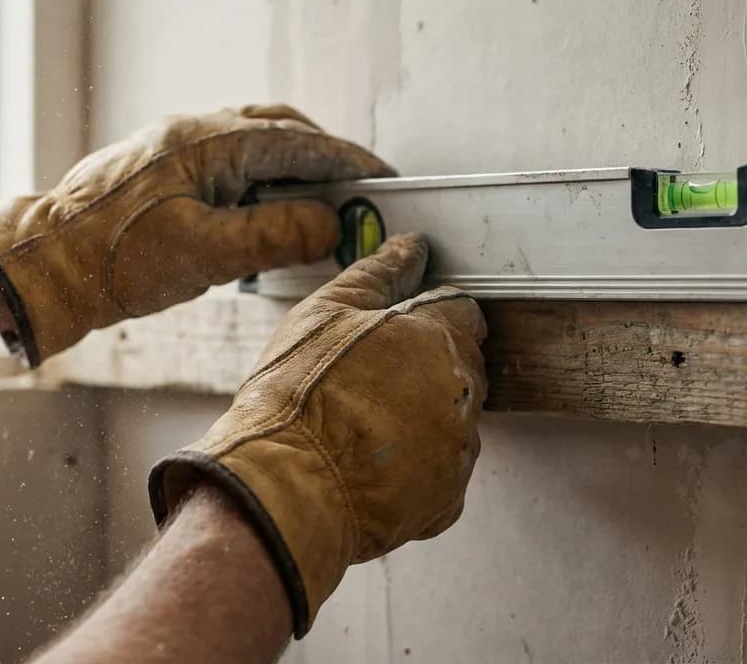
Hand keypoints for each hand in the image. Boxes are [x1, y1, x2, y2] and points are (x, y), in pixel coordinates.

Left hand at [0, 104, 392, 364]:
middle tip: (355, 191)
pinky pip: (226, 163)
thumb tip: (329, 223)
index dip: (347, 161)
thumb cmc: (111, 261)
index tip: (381, 179)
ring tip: (318, 208)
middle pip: (277, 131)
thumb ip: (277, 235)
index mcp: (207, 143)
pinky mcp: (159, 172)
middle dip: (323, 158)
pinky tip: (265, 216)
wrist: (37, 267)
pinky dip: (260, 182)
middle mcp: (191, 133)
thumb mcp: (208, 255)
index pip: (298, 142)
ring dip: (290, 170)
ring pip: (251, 145)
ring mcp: (172, 149)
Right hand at [148, 234, 486, 637]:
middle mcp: (462, 392)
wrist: (284, 488)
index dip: (425, 315)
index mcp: (441, 337)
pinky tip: (370, 462)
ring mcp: (459, 449)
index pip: (461, 309)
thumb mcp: (327, 312)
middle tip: (367, 380)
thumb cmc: (299, 399)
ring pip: (452, 420)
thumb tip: (409, 247)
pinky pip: (440, 472)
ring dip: (421, 418)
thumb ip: (380, 272)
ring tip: (362, 426)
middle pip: (461, 365)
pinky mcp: (447, 498)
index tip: (395, 329)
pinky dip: (414, 467)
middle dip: (424, 367)